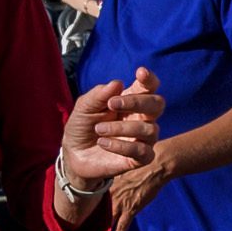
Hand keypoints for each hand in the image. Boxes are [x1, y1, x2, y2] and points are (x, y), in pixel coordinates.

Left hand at [61, 67, 166, 202]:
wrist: (74, 155)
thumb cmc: (82, 126)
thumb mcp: (84, 107)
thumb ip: (99, 95)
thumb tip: (118, 83)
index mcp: (131, 101)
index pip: (149, 87)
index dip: (149, 79)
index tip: (140, 72)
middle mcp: (142, 117)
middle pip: (157, 104)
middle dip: (137, 101)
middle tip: (112, 103)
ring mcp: (143, 138)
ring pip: (148, 129)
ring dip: (120, 128)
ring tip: (99, 130)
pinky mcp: (140, 158)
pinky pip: (142, 151)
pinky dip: (121, 146)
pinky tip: (103, 144)